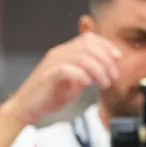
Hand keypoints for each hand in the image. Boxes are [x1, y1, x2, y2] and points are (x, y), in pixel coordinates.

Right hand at [0, 33, 122, 127]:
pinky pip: (65, 69)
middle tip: (113, 76)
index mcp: (65, 52)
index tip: (118, 57)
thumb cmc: (51, 95)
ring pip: (81, 56)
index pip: (89, 38)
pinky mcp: (47, 76)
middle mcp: (58, 53)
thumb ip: (88, 71)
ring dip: (98, 69)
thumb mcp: (75, 81)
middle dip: (106, 59)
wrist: (28, 108)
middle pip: (88, 45)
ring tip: (104, 83)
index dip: (106, 45)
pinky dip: (80, 75)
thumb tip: (106, 67)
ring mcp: (52, 63)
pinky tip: (87, 83)